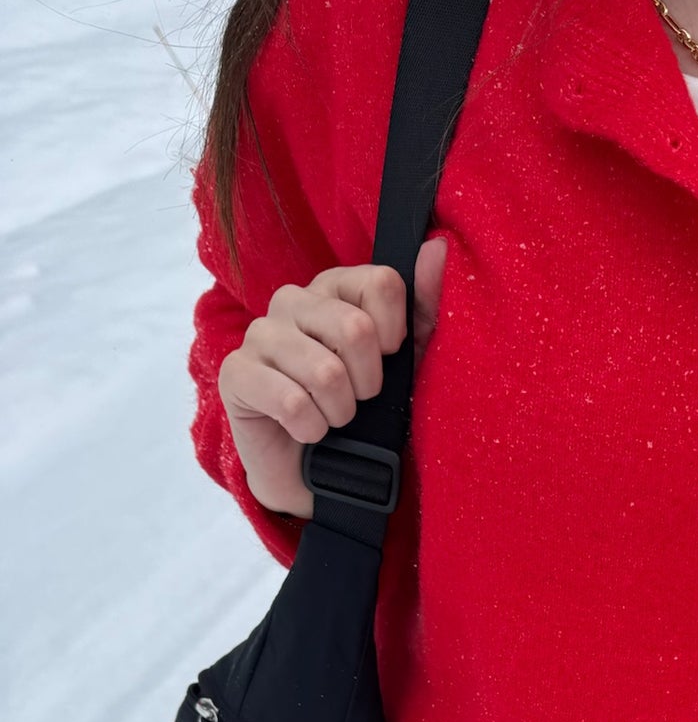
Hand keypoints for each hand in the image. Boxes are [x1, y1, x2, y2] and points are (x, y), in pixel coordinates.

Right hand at [217, 234, 447, 518]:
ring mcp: (259, 334)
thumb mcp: (406, 364)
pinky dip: (311, 428)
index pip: (381, 282)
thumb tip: (438, 247)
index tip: (389, 360)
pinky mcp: (235, 374)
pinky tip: (305, 430)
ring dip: (340, 411)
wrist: (318, 474)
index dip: (396, 333)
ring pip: (325, 372)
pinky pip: (291, 402)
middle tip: (357, 399)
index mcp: (335, 289)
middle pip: (355, 328)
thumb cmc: (363, 413)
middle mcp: (293, 301)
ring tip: (332, 418)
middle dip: (368, 383)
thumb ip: (424, 307)